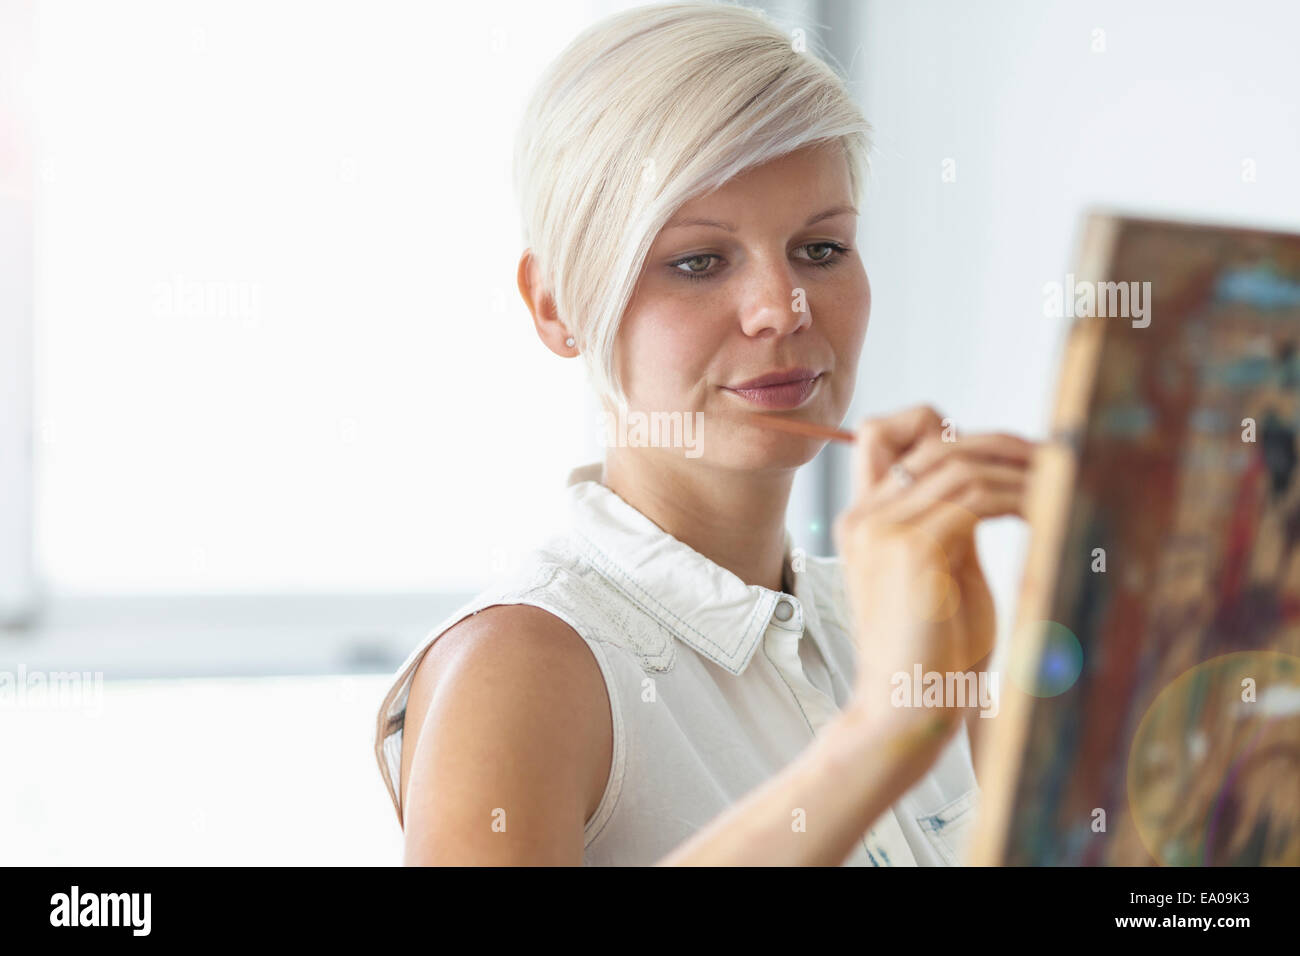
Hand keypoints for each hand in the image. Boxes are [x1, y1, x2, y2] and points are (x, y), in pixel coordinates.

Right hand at [832, 404, 1034, 760]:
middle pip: (931, 435)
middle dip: (999, 441)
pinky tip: (1047, 515)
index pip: (879, 432)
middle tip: (1051, 459)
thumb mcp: (941, 573)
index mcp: (863, 520)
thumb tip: (989, 484)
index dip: (934, 426)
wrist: (906, 708)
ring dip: (1020, 469)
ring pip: (962, 462)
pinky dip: (1022, 498)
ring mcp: (883, 528)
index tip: (992, 452)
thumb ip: (949, 525)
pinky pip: (978, 498)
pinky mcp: (913, 547)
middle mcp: (864, 515)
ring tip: (1060, 485)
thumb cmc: (934, 652)